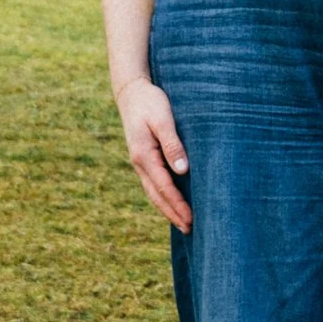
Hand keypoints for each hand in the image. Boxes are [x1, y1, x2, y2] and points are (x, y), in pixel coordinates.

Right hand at [117, 77, 191, 232]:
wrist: (131, 91)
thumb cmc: (150, 102)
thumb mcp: (163, 119)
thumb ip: (172, 144)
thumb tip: (183, 170)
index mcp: (144, 155)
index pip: (164, 187)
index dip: (178, 205)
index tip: (191, 219)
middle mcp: (139, 162)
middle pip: (157, 196)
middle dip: (172, 214)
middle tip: (189, 230)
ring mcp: (139, 161)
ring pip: (153, 192)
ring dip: (167, 208)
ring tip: (182, 223)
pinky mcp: (143, 157)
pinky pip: (153, 183)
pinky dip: (162, 197)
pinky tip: (171, 202)